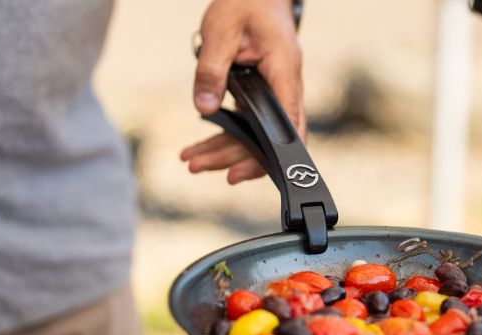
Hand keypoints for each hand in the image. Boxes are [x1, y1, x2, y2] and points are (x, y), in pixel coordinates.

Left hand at [181, 0, 303, 184]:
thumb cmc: (245, 6)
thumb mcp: (220, 32)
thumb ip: (211, 71)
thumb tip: (203, 108)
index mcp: (283, 71)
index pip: (288, 123)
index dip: (272, 154)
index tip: (243, 170)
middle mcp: (286, 89)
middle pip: (270, 139)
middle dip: (235, 158)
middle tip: (199, 167)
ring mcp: (276, 96)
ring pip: (257, 136)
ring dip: (225, 152)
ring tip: (192, 162)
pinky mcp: (263, 98)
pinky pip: (249, 125)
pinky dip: (225, 137)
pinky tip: (203, 148)